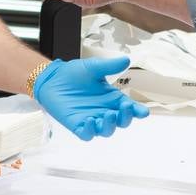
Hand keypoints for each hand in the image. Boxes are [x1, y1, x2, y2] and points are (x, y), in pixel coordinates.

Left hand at [33, 56, 150, 140]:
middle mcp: (104, 110)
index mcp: (112, 98)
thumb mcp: (93, 67)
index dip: (138, 111)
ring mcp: (92, 119)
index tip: (143, 112)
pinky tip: (90, 121)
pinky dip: (90, 131)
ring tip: (108, 115)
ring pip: (106, 131)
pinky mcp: (77, 125)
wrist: (52, 78)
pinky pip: (87, 134)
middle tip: (125, 108)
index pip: (129, 108)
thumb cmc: (74, 74)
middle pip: (122, 122)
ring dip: (110, 126)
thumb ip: (109, 66)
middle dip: (126, 118)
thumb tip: (125, 60)